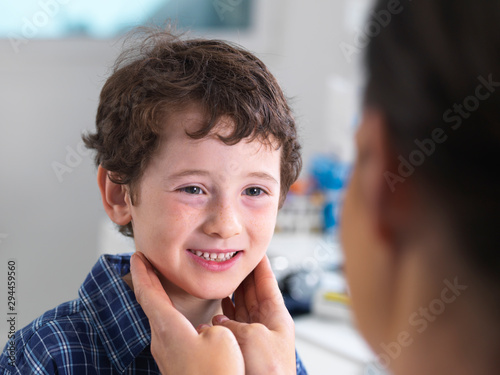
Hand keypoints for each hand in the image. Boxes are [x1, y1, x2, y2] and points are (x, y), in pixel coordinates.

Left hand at [130, 252, 243, 374]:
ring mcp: (167, 354)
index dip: (142, 272)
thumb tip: (207, 330)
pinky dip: (172, 315)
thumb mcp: (223, 340)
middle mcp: (162, 340)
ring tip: (164, 286)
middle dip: (148, 282)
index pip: (148, 292)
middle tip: (148, 266)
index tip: (137, 256)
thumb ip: (214, 327)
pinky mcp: (176, 363)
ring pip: (160, 318)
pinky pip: (171, 332)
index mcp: (169, 328)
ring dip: (159, 299)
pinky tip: (185, 318)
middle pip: (149, 303)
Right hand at [212, 255, 295, 374]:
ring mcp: (255, 333)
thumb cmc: (271, 372)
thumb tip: (220, 321)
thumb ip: (236, 323)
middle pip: (254, 290)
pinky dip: (225, 311)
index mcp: (277, 316)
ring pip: (243, 304)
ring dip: (234, 291)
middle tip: (234, 258)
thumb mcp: (255, 337)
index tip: (256, 248)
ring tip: (224, 276)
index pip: (268, 282)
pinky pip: (234, 321)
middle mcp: (266, 323)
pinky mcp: (244, 345)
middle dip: (244, 273)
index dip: (261, 264)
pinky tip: (219, 305)